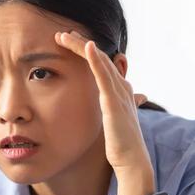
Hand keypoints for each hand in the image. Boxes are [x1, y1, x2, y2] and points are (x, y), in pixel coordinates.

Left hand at [54, 30, 152, 176]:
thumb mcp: (112, 123)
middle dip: (81, 44)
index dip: (86, 52)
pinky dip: (95, 59)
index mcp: (120, 92)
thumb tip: (101, 110)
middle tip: (63, 34)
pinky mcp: (114, 102)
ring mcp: (119, 93)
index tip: (70, 43)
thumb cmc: (121, 146)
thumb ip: (108, 111)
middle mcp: (122, 87)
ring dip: (83, 46)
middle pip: (100, 58)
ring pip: (100, 61)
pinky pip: (104, 76)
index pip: (102, 64)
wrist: (131, 161)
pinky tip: (87, 47)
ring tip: (65, 35)